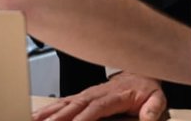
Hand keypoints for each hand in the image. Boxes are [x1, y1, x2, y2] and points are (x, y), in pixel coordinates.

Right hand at [32, 73, 167, 120]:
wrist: (140, 74)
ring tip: (33, 120)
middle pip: (75, 105)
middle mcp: (97, 93)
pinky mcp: (80, 97)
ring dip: (48, 113)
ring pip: (64, 103)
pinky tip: (35, 116)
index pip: (97, 107)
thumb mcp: (157, 98)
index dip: (84, 117)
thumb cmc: (145, 89)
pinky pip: (61, 103)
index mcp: (115, 96)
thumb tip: (149, 117)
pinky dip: (47, 110)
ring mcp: (87, 94)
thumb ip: (154, 108)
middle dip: (59, 117)